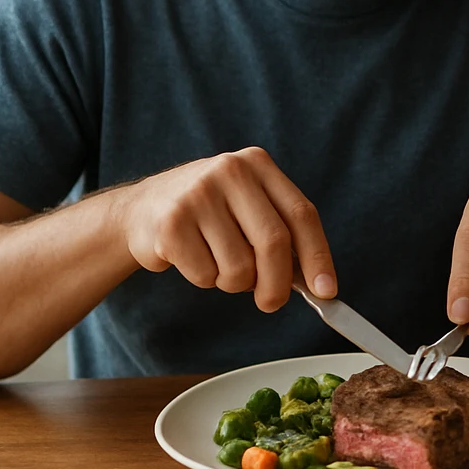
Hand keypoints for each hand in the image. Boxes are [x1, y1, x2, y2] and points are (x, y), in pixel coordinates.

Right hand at [113, 147, 335, 312]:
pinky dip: (204, 279)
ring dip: (233, 282)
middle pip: (274, 242)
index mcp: (259, 165)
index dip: (318, 256)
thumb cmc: (210, 215)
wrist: (141, 209)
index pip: (301, 214)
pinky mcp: (170, 222)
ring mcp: (198, 194)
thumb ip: (282, 234)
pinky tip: (191, 258)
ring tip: (217, 262)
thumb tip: (318, 283)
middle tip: (271, 303)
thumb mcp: (248, 208)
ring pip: (238, 266)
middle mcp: (231, 171)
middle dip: (277, 284)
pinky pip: (205, 275)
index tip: (327, 290)